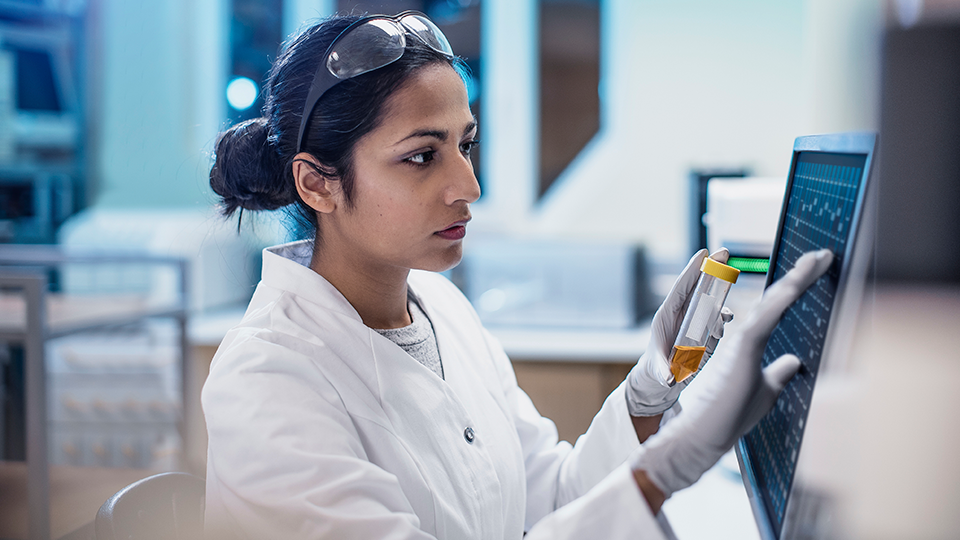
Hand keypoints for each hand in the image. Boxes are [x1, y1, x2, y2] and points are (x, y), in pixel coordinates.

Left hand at [625, 248, 733, 415]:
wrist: (662, 380)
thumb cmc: (656, 371)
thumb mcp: (658, 371)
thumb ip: (663, 372)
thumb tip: (670, 379)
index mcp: (666, 315)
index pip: (680, 288)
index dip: (691, 270)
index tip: (703, 253)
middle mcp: (681, 314)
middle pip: (697, 286)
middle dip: (710, 268)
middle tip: (725, 251)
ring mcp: (694, 321)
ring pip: (709, 301)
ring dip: (720, 296)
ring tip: (726, 308)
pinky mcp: (704, 331)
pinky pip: (716, 318)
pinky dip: (724, 316)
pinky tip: (727, 320)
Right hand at [630, 249, 833, 498]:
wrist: (705, 433)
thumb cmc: (729, 415)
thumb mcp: (765, 391)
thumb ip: (778, 373)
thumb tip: (794, 361)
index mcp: (751, 344)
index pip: (778, 309)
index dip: (798, 288)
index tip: (818, 269)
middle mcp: (746, 335)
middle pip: (777, 299)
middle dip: (802, 275)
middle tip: (823, 255)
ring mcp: (742, 339)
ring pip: (773, 302)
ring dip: (797, 280)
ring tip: (817, 259)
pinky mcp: (742, 347)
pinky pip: (766, 316)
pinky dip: (782, 298)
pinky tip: (798, 283)